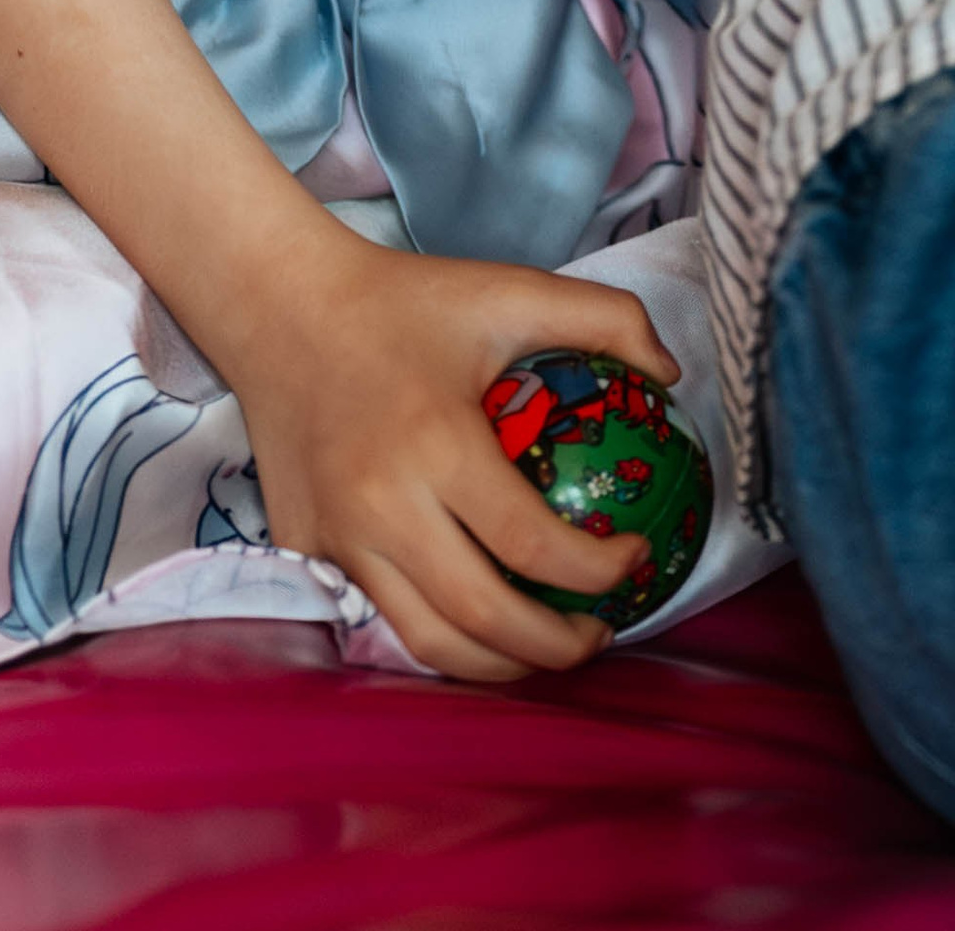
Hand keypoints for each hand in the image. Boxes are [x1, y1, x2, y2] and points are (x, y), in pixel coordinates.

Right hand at [230, 229, 679, 682]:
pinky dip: (440, 635)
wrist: (283, 307)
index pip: (531, 545)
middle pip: (484, 621)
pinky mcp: (307, 553)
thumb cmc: (406, 302)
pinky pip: (383, 616)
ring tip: (546, 648)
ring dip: (501, 665)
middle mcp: (383, 508)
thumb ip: (606, 317)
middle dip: (558, 648)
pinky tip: (480, 622)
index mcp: (437, 445)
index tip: (634, 558)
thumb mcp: (511, 289)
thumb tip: (671, 375)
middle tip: (600, 633)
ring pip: (430, 644)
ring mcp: (338, 540)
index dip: (597, 571)